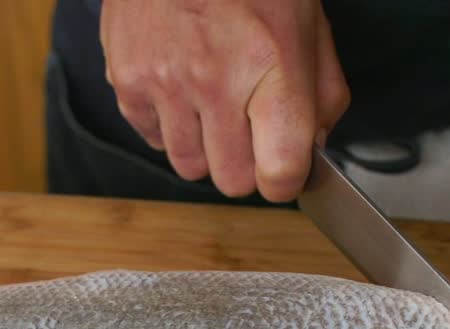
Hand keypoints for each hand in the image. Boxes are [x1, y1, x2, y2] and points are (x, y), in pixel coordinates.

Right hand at [99, 0, 349, 201]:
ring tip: (211, 104)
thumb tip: (314, 150)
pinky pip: (152, 138)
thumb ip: (322, 96)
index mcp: (272, 67)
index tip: (285, 167)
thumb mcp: (308, 25)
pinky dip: (168, 125)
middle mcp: (215, 82)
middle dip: (245, 165)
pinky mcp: (128, 82)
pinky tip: (180, 88)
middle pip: (232, 182)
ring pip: (189, 167)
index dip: (286, 179)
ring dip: (204, 148)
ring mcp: (165, 84)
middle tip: (247, 128)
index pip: (279, 171)